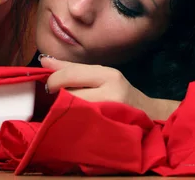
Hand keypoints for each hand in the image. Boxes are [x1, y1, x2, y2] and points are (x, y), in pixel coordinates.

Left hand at [39, 55, 179, 119]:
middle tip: (55, 100)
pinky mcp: (109, 134)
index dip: (53, 79)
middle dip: (57, 97)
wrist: (151, 119)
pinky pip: (81, 127)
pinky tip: (72, 123)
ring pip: (74, 111)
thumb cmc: (120, 95)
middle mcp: (112, 94)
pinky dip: (72, 124)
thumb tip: (43, 60)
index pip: (72, 73)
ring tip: (65, 111)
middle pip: (70, 93)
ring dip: (63, 111)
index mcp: (109, 75)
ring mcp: (112, 115)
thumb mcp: (99, 76)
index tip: (47, 86)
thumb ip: (71, 69)